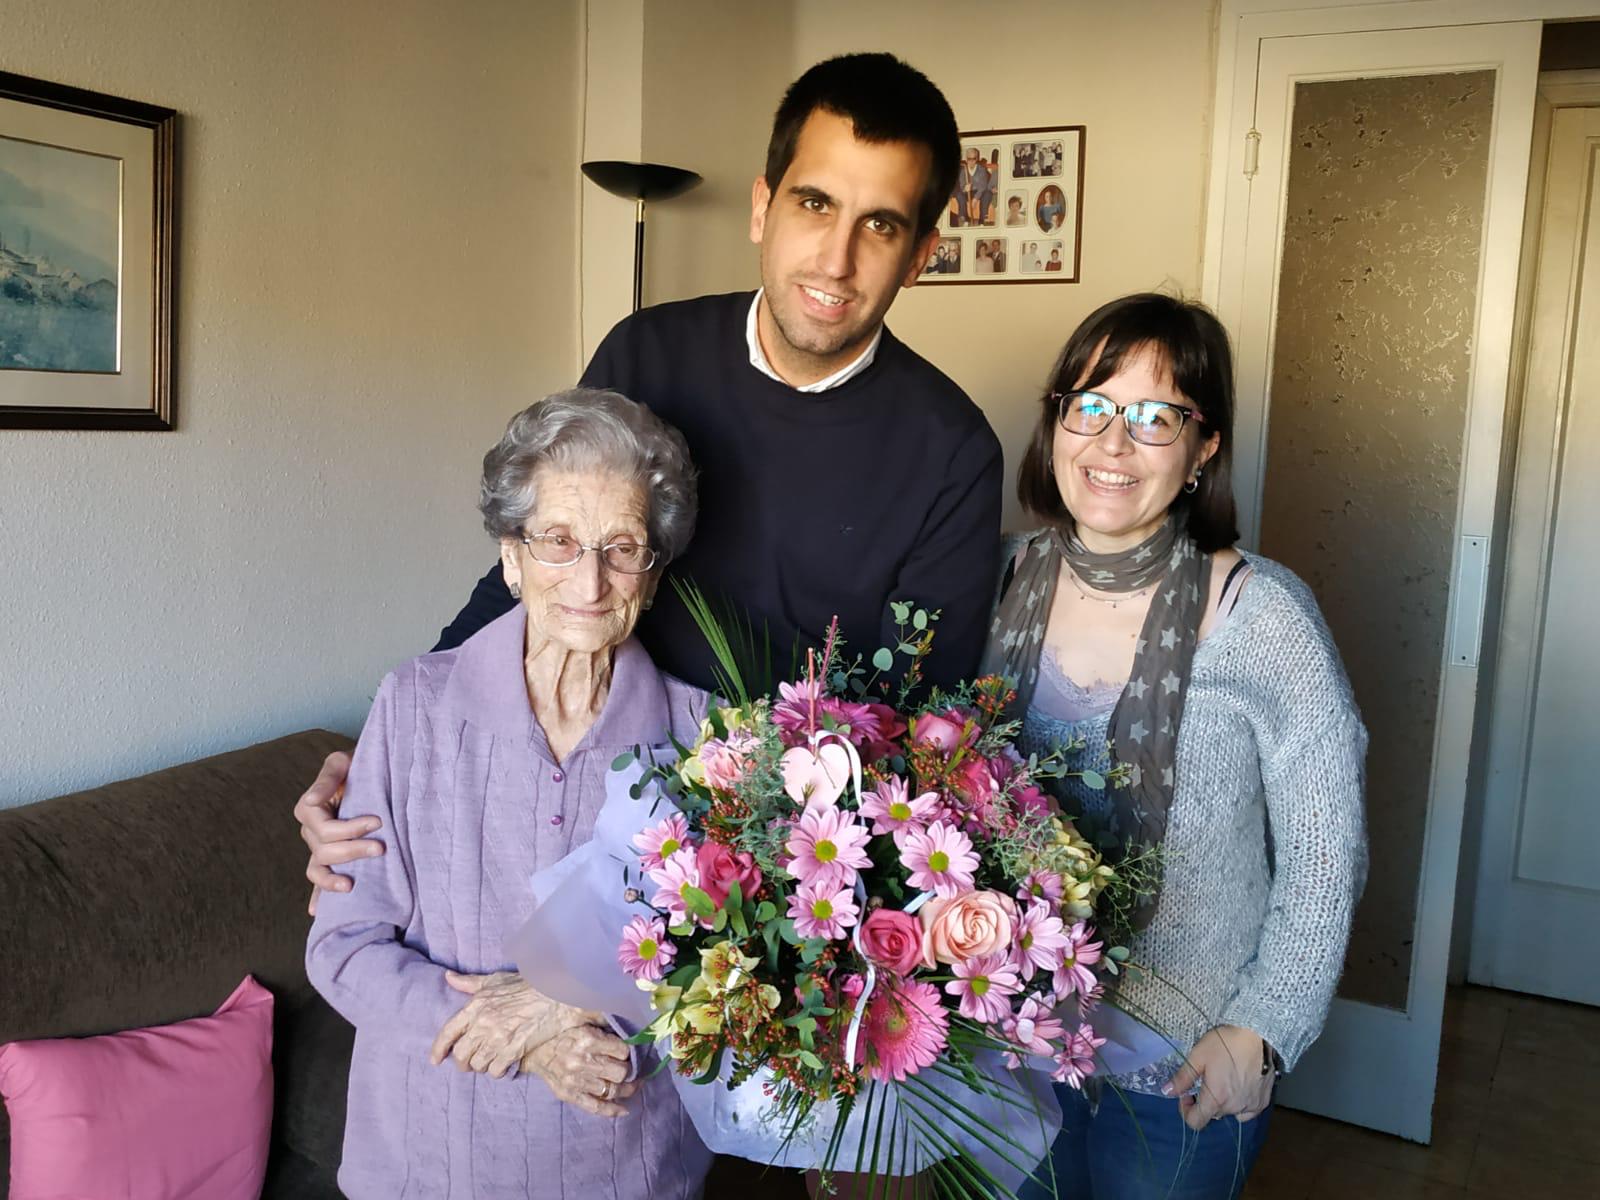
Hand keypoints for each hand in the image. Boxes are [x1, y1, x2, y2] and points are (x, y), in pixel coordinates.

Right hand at [295, 750, 382, 914]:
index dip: (351, 829)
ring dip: (332, 880)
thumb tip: (311, 801)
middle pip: (325, 851)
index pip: (326, 830)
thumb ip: (328, 778)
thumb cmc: (357, 762)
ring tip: (352, 885)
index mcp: (309, 808)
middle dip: (353, 851)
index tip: (378, 822)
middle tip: (382, 848)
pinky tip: (317, 911)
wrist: (369, 770)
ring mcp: (317, 846)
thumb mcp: (341, 762)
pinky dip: (317, 895)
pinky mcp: (329, 856)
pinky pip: (318, 878)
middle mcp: (310, 830)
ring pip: (318, 869)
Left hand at [429, 971, 599, 1079]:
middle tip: (471, 1062)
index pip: (448, 1032)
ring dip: (482, 1066)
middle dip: (463, 1063)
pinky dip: (498, 1071)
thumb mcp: (495, 980)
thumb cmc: (526, 986)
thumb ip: (469, 982)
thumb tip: (448, 977)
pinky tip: (504, 1064)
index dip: (438, 1049)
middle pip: (460, 1055)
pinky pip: (496, 1070)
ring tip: (490, 1061)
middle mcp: (483, 1023)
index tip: (435, 1060)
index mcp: (476, 1005)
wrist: (556, 995)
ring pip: (477, 1065)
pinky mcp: (513, 1050)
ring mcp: (498, 1038)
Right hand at [521, 1022, 638, 1117]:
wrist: (533, 1050)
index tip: (632, 1051)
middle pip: (620, 1072)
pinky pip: (595, 1107)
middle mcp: (582, 1062)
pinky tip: (624, 1109)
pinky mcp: (569, 1095)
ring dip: (627, 1089)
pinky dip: (612, 1110)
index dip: (631, 1051)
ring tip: (634, 1084)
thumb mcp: (582, 1018)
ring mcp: (575, 1081)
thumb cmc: (561, 1033)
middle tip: (632, 1068)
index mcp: (587, 1039)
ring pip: (612, 1091)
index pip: (623, 1050)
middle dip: (631, 1071)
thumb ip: (603, 1020)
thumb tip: (628, 1022)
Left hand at [1164, 1025, 1274, 1129]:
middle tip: (1206, 1079)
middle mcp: (1234, 1108)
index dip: (1186, 1111)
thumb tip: (1167, 1091)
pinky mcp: (1263, 1102)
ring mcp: (1251, 1106)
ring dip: (1223, 1102)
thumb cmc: (1226, 1042)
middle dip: (1205, 1100)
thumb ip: (1182, 1077)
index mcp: (1216, 1099)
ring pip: (1230, 1112)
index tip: (1187, 1095)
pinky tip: (1239, 1088)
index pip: (1196, 1122)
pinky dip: (1240, 1104)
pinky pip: (1247, 1111)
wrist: (1258, 1034)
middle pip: (1212, 1114)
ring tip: (1224, 1080)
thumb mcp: (1198, 1056)